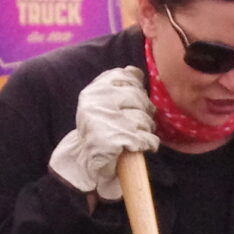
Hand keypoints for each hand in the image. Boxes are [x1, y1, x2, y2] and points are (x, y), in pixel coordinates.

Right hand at [49, 66, 156, 200]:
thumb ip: (118, 86)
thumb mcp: (103, 104)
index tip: (134, 103)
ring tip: (136, 135)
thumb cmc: (99, 131)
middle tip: (138, 122)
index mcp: (93, 91)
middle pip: (138, 97)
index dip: (136, 89)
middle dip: (144, 111)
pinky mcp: (116, 141)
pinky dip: (149, 144)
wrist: (84, 163)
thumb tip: (134, 71)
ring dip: (146, 129)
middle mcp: (97, 103)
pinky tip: (141, 146)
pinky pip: (146, 138)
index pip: (125, 77)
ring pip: (144, 119)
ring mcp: (106, 122)